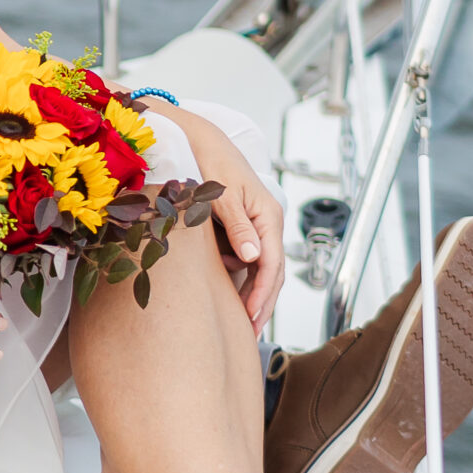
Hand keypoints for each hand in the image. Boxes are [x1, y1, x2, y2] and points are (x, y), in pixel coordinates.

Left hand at [177, 113, 284, 330]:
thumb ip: (237, 225)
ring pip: (260, 267)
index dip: (262, 293)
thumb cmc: (211, 163)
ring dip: (252, 293)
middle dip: (262, 302)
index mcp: (268, 215)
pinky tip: (229, 293)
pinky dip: (240, 277)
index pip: (272, 263)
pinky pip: (246, 258)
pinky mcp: (242, 226)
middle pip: (272, 271)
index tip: (250, 317)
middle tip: (250, 332)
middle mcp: (267, 222)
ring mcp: (256, 226)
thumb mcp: (222, 194)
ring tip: (241, 321)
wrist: (200, 140)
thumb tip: (253, 257)